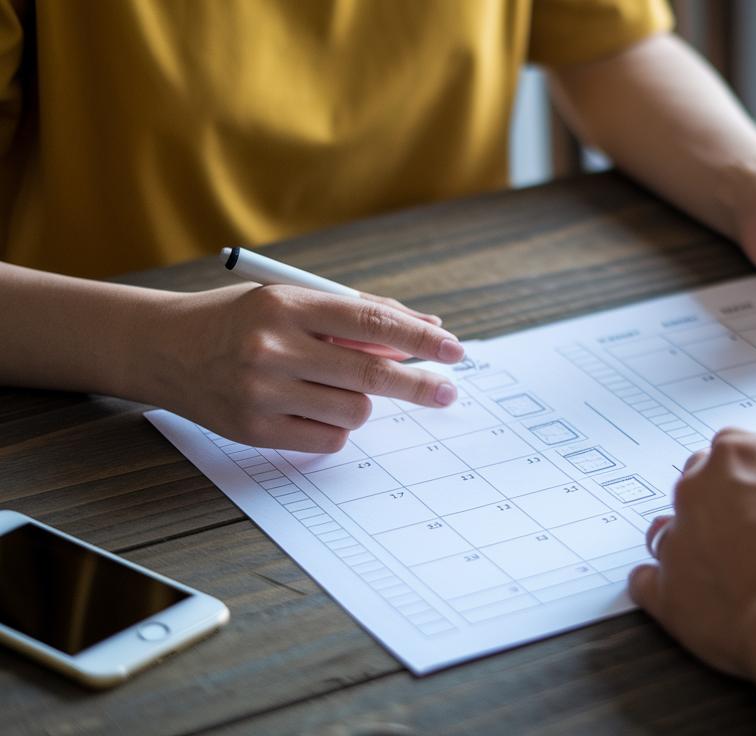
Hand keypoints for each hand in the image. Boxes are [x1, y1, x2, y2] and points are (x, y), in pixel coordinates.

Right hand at [139, 284, 464, 451]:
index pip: (371, 323)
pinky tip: (311, 408)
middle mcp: (272, 347)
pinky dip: (334, 427)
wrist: (164, 349)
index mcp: (286, 305)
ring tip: (333, 388)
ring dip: (361, 404)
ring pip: (354, 412)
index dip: (419, 339)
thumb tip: (427, 327)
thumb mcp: (294, 301)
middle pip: (370, 375)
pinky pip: (328, 439)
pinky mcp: (254, 430)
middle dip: (418, 384)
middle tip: (446, 392)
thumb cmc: (242, 320)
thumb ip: (358, 315)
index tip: (453, 350)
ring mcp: (261, 392)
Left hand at [628, 429, 755, 676]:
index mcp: (742, 453)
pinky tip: (690, 594)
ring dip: (690, 541)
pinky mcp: (664, 590)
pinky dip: (661, 586)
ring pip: (668, 529)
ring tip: (728, 568)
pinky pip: (646, 581)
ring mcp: (674, 539)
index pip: (735, 447)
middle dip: (722, 502)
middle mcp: (697, 488)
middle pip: (697, 483)